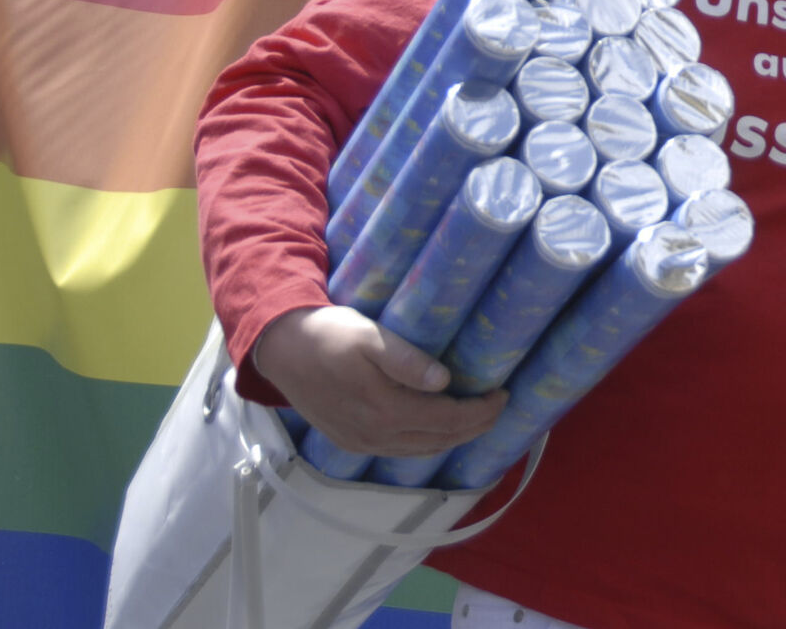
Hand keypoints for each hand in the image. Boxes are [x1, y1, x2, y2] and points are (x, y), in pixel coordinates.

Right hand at [253, 305, 503, 456]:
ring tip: (476, 418)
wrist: (282, 349)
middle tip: (498, 407)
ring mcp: (362, 443)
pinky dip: (427, 443)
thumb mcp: (370, 337)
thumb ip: (407, 361)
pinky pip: (400, 450)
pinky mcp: (350, 441)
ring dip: (453, 438)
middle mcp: (376, 436)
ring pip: (421, 450)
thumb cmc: (330, 335)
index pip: (448, 420)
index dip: (480, 411)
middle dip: (474, 427)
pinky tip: (437, 429)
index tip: (503, 394)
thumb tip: (444, 381)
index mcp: (386, 411)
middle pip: (440, 440)